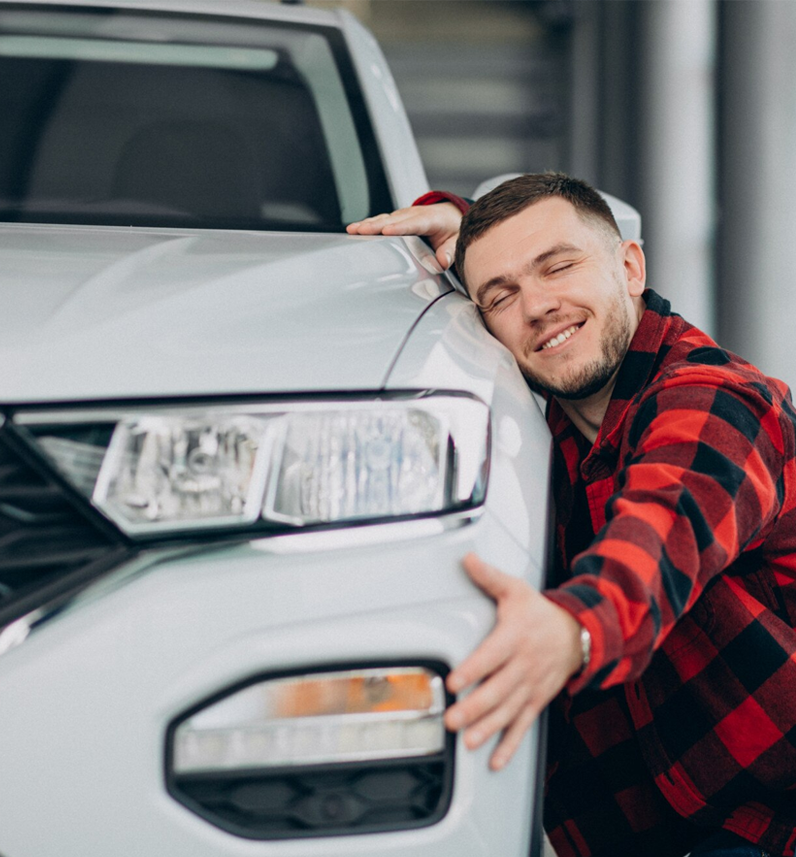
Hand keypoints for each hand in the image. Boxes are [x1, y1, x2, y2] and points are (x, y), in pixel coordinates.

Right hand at [346, 203, 461, 268]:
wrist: (449, 215)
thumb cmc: (451, 230)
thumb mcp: (456, 241)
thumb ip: (449, 252)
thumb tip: (442, 262)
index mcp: (430, 219)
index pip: (414, 223)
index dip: (400, 227)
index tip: (388, 231)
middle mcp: (414, 214)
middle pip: (393, 220)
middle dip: (376, 225)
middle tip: (361, 230)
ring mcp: (403, 216)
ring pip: (384, 219)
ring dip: (368, 224)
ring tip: (352, 229)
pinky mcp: (396, 219)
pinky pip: (380, 221)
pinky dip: (367, 225)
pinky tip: (354, 230)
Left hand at [445, 553, 583, 769]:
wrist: (580, 632)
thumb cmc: (540, 611)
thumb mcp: (516, 589)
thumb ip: (489, 577)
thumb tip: (467, 558)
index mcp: (515, 637)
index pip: (491, 655)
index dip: (473, 669)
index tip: (453, 681)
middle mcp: (524, 665)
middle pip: (498, 689)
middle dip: (474, 707)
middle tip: (453, 720)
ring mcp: (532, 686)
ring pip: (508, 711)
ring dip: (488, 729)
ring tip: (469, 741)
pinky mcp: (537, 700)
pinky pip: (524, 725)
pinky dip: (510, 745)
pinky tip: (495, 760)